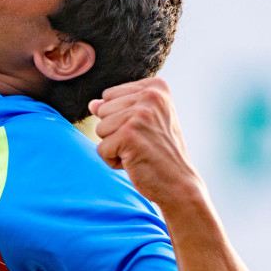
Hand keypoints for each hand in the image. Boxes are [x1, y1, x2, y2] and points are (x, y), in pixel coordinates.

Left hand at [88, 77, 203, 207]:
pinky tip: (135, 162)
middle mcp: (150, 96)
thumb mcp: (142, 123)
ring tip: (139, 152)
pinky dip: (113, 161)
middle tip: (142, 143)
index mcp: (156, 87)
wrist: (179, 183)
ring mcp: (140, 114)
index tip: (145, 130)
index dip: (120, 119)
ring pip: (100, 129)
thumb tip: (92, 104)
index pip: (109, 96)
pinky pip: (101, 148)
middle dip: (115, 132)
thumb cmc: (160, 153)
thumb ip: (117, 109)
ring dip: (114, 147)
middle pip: (102, 110)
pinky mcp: (129, 134)